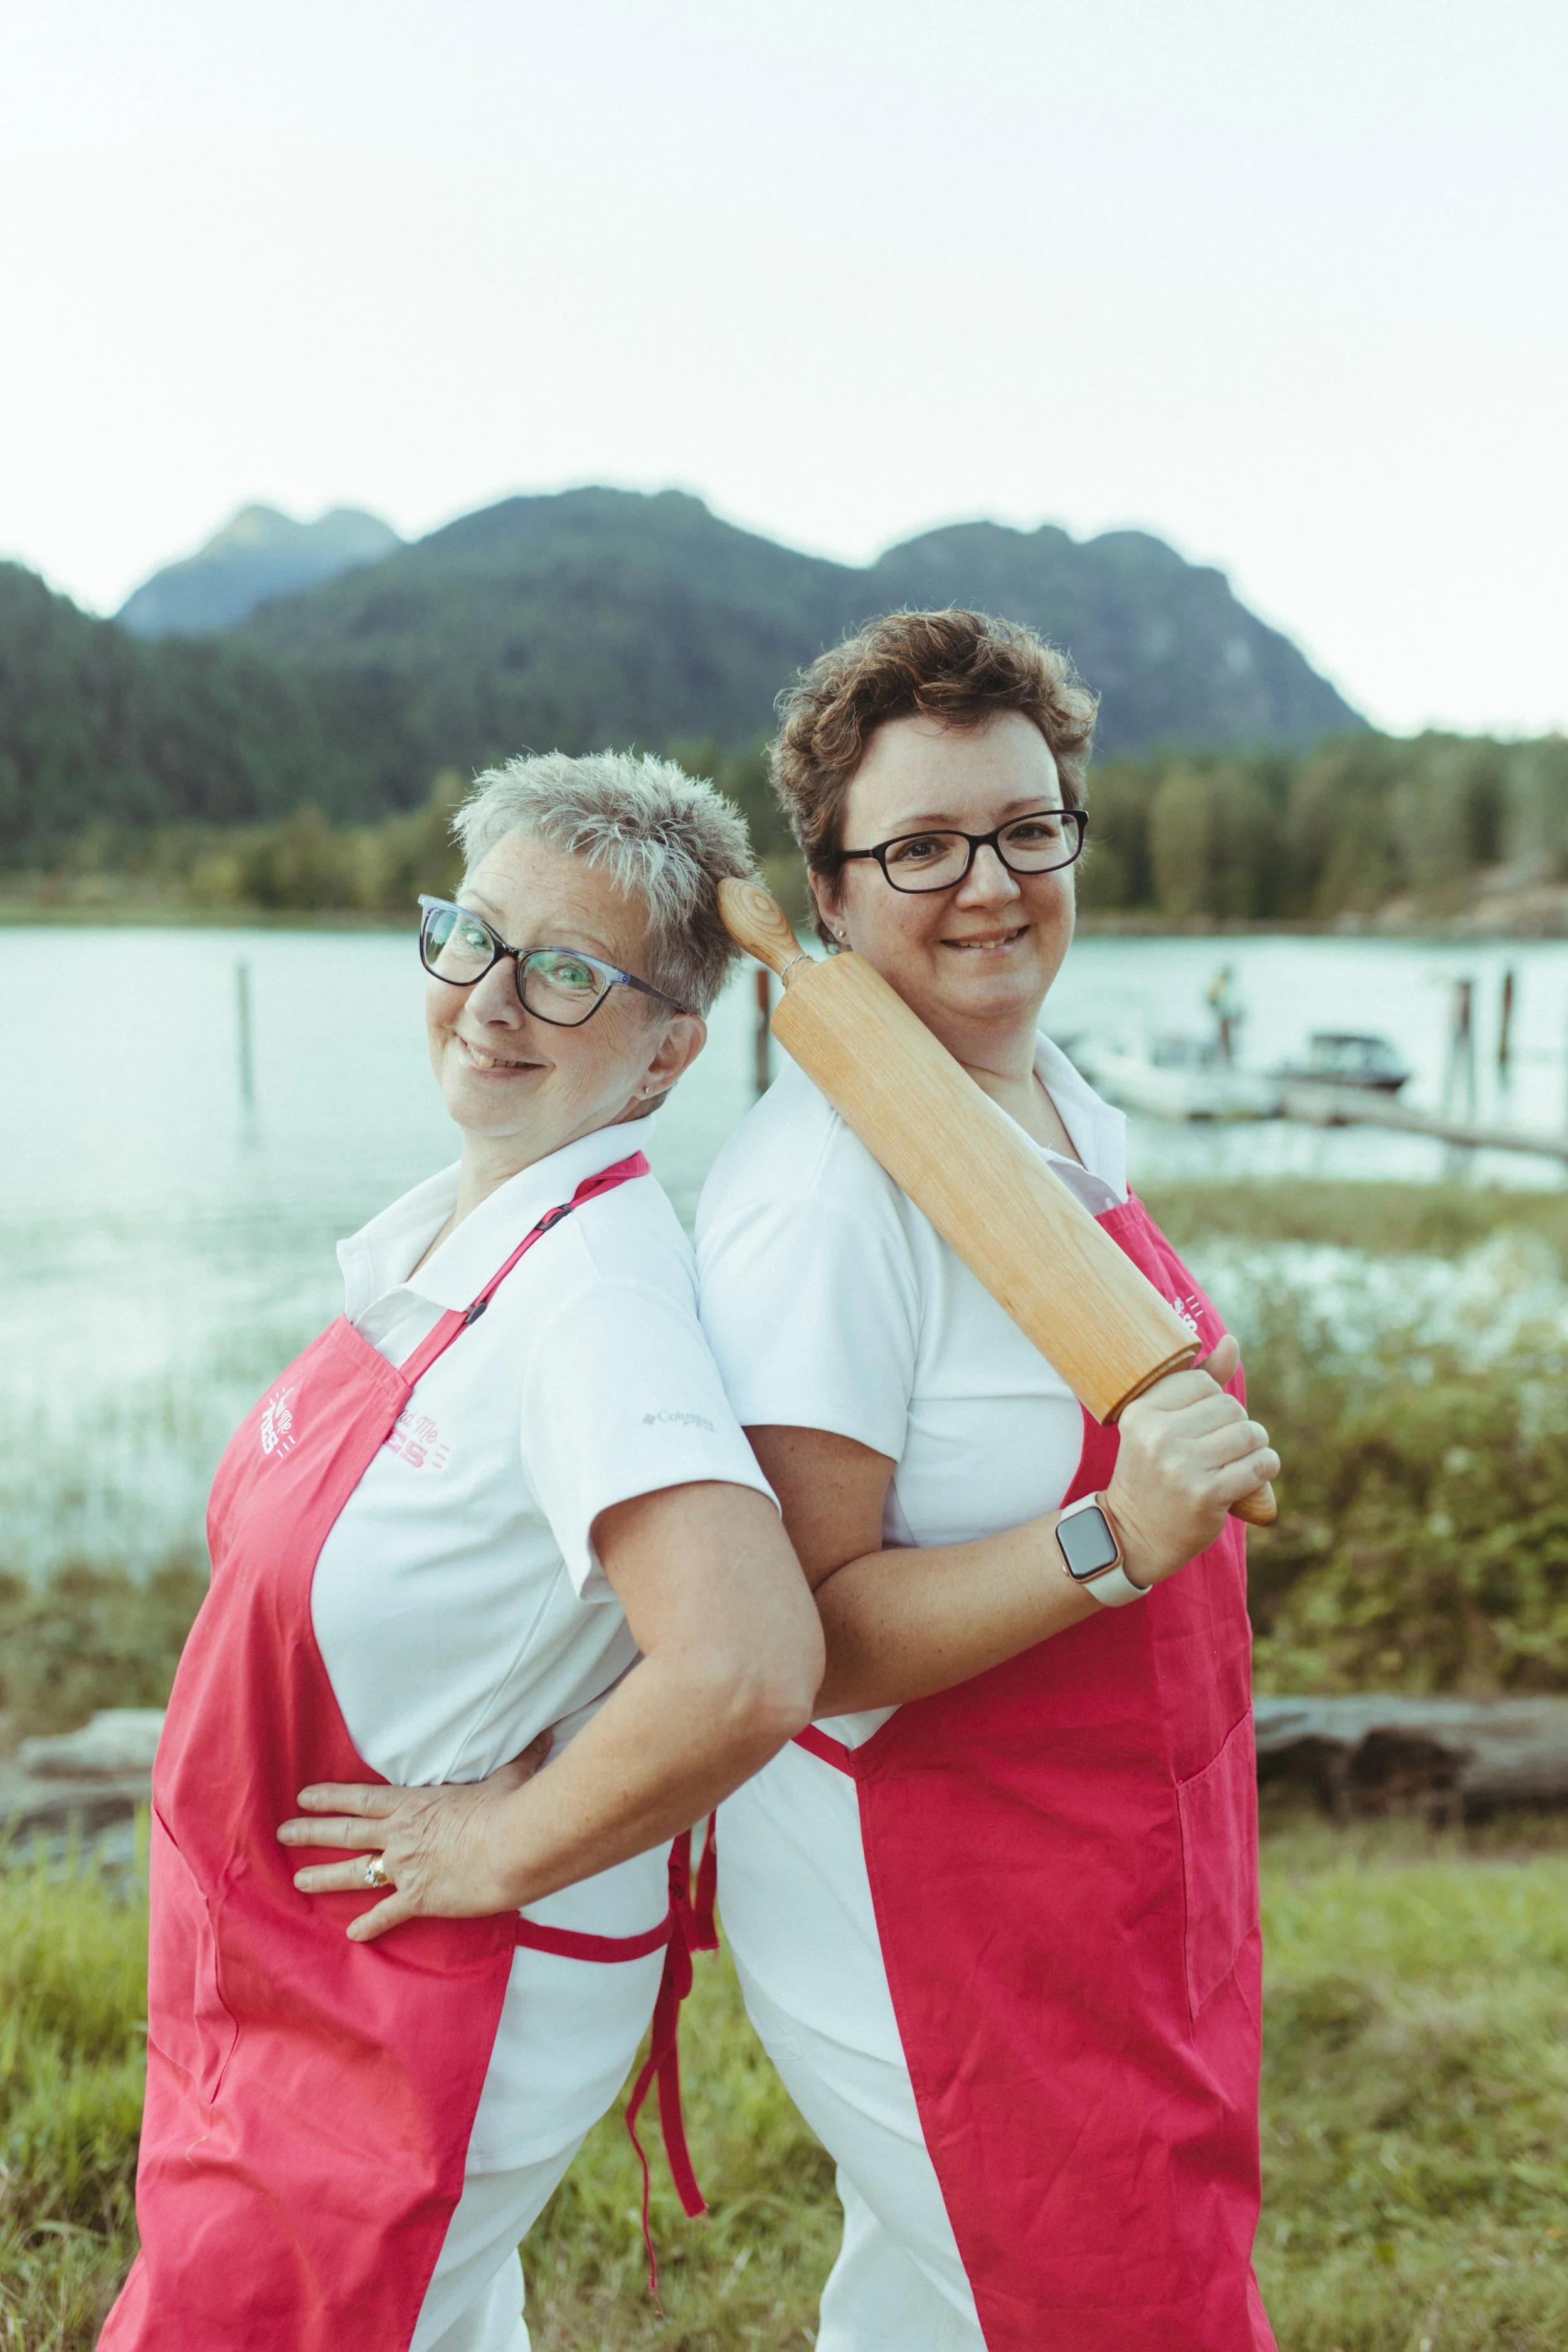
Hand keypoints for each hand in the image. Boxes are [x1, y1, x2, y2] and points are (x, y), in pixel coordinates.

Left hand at [276, 1731, 550, 1941]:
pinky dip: (370, 1925)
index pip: (361, 1798)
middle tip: (283, 1832)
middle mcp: (401, 1836)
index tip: (303, 1796)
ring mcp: (407, 1868)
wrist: (513, 1847)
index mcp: (416, 1803)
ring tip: (297, 1879)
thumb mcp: (511, 1776)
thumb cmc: (510, 1807)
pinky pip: (388, 1914)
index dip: (330, 1797)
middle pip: (346, 1832)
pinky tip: (353, 1934)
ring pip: (355, 1872)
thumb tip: (547, 1734)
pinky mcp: (420, 1899)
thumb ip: (522, 1756)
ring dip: (324, 1876)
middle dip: (311, 1832)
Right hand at [1103, 1335, 1277, 1590]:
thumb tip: (1231, 1341)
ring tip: (1241, 1460)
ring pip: (1249, 1433)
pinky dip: (1266, 1467)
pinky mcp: (1206, 1495)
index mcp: (1141, 1412)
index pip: (1203, 1382)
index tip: (1202, 1425)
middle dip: (1237, 1424)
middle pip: (1230, 1407)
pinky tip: (1256, 1474)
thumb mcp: (1159, 1425)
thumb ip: (1195, 1383)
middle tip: (1224, 1447)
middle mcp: (1158, 1436)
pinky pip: (1259, 1464)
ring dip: (1256, 1446)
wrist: (1133, 1536)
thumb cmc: (1151, 1474)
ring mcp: (1182, 1467)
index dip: (1213, 1401)